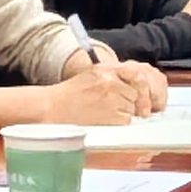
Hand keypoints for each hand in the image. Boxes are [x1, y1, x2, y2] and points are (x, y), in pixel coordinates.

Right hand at [29, 60, 160, 125]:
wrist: (54, 107)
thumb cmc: (69, 94)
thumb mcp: (91, 76)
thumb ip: (110, 77)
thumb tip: (130, 85)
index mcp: (106, 70)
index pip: (135, 75)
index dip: (136, 86)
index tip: (135, 94)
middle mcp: (111, 81)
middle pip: (135, 93)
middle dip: (129, 101)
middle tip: (115, 106)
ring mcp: (112, 98)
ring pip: (131, 108)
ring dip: (124, 112)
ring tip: (106, 113)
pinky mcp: (111, 114)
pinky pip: (126, 120)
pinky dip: (119, 122)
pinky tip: (105, 120)